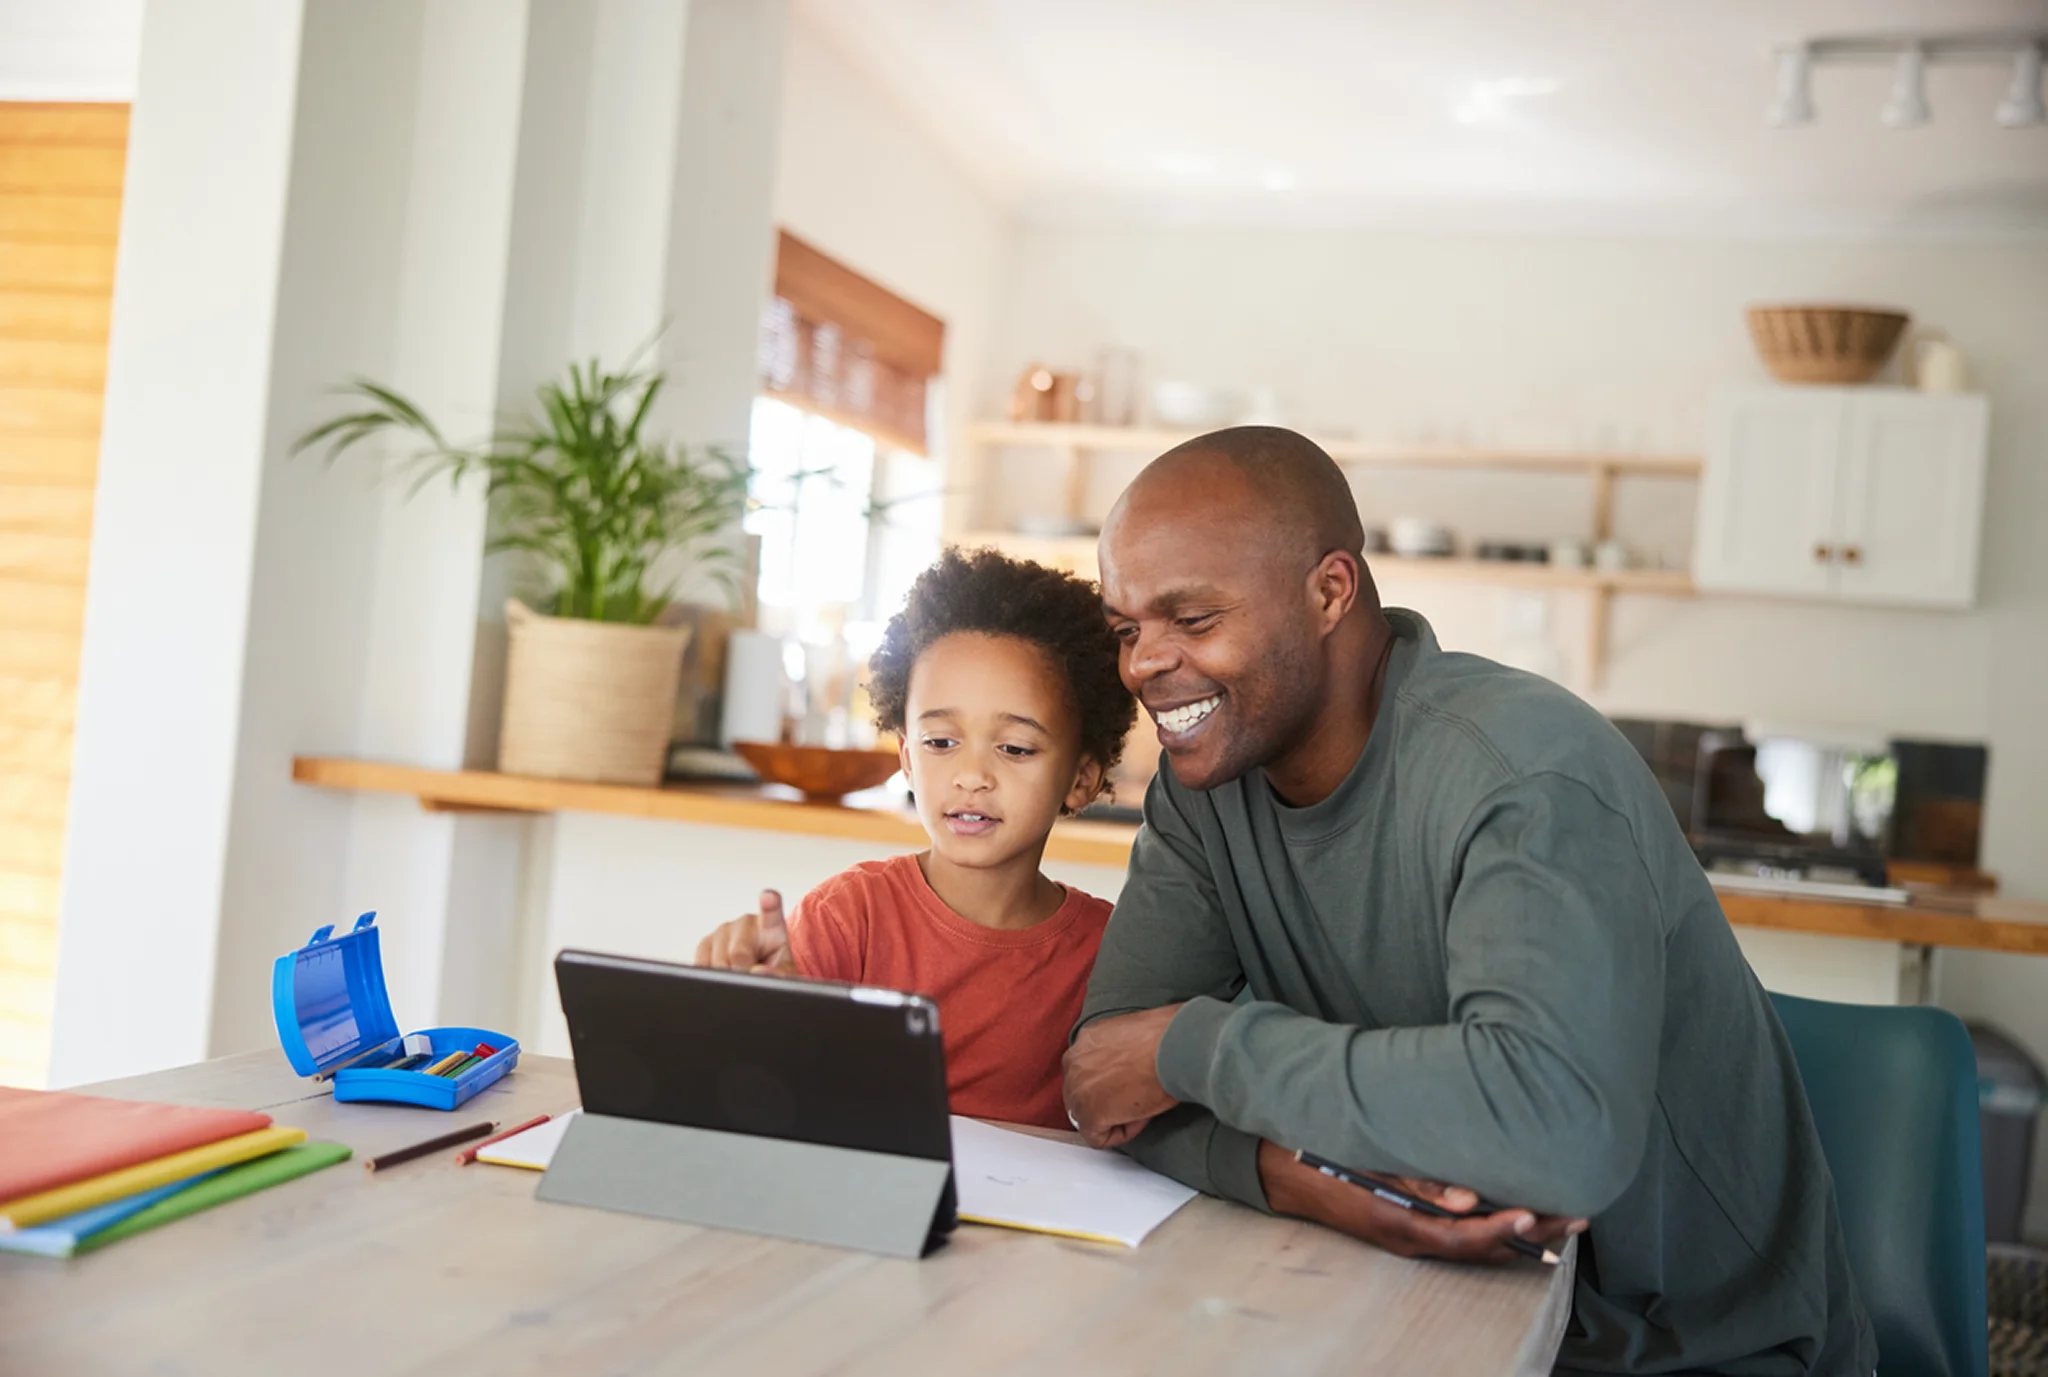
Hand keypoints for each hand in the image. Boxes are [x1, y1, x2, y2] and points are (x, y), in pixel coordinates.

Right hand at [693, 890, 795, 974]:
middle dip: (743, 972)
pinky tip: (726, 973)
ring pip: (718, 963)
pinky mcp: (705, 943)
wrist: (756, 967)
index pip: (771, 911)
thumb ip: (780, 973)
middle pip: (739, 953)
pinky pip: (703, 965)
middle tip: (751, 976)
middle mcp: (745, 922)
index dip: (770, 904)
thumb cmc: (773, 964)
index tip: (769, 896)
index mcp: (771, 924)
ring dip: (728, 977)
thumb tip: (760, 971)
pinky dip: (713, 977)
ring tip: (741, 973)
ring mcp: (723, 930)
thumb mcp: (784, 970)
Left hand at [1062, 1004, 1183, 1147]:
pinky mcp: (1088, 1114)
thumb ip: (1121, 1048)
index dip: (1112, 1083)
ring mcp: (1076, 1088)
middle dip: (1107, 1100)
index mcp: (1087, 1038)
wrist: (1175, 1049)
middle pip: (1082, 1093)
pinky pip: (1098, 1136)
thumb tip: (1130, 1062)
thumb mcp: (1135, 1030)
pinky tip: (1142, 1116)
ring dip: (1114, 1116)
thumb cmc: (1168, 1037)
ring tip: (1142, 1105)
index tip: (1133, 1083)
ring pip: (1088, 1115)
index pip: (1088, 1070)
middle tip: (1136, 1098)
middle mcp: (1074, 1060)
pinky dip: (1122, 1133)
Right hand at [1258, 1141, 1586, 1264]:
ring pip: (1474, 1245)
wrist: (1282, 1169)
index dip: (1503, 1231)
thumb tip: (1468, 1199)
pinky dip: (1494, 1227)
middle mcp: (1409, 1240)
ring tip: (1562, 1218)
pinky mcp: (1408, 1225)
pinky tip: (1515, 1213)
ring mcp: (1409, 1236)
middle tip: (1576, 1218)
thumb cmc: (1324, 1160)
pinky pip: (1459, 1236)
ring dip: (1520, 1234)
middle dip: (1532, 1238)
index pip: (1463, 1238)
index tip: (1537, 1215)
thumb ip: (1419, 1183)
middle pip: (1480, 1249)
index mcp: (1400, 1225)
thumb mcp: (1369, 1164)